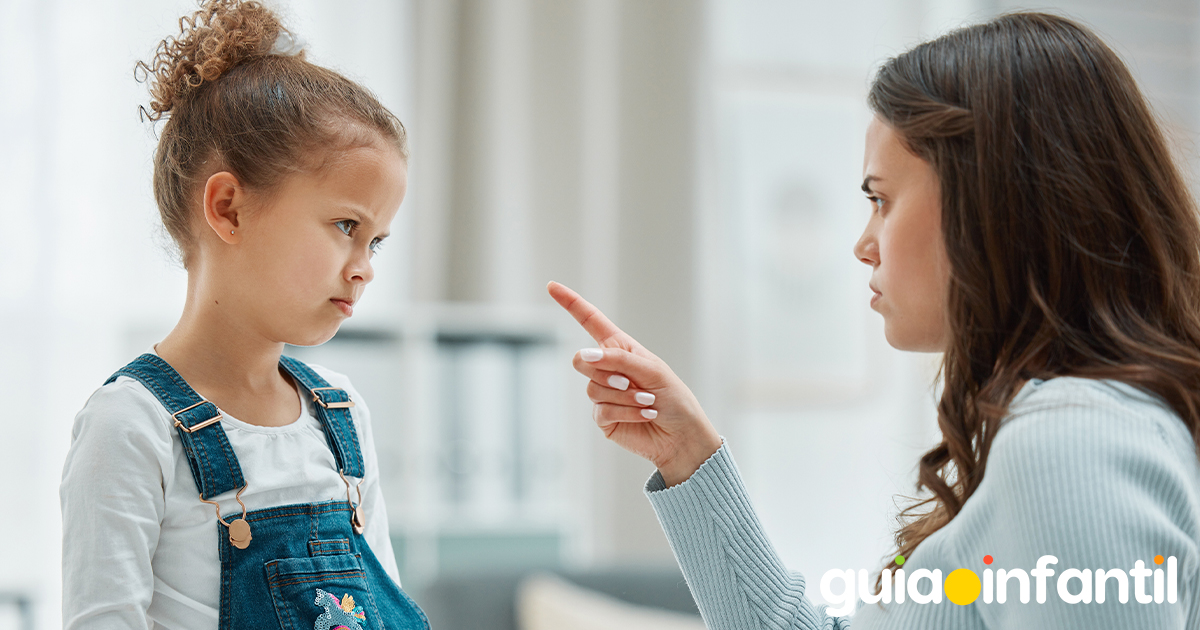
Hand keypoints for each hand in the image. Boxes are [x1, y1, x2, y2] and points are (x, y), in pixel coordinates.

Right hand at [547, 281, 721, 486]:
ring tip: (647, 402)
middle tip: (630, 382)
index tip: (552, 286)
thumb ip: (618, 359)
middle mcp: (608, 368)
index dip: (571, 303)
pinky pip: (601, 410)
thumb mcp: (652, 370)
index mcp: (620, 348)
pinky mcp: (603, 418)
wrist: (682, 435)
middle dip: (603, 371)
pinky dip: (626, 411)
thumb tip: (584, 355)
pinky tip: (645, 415)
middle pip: (581, 360)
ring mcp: (603, 394)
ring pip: (592, 388)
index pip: (590, 321)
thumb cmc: (674, 398)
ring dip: (623, 396)